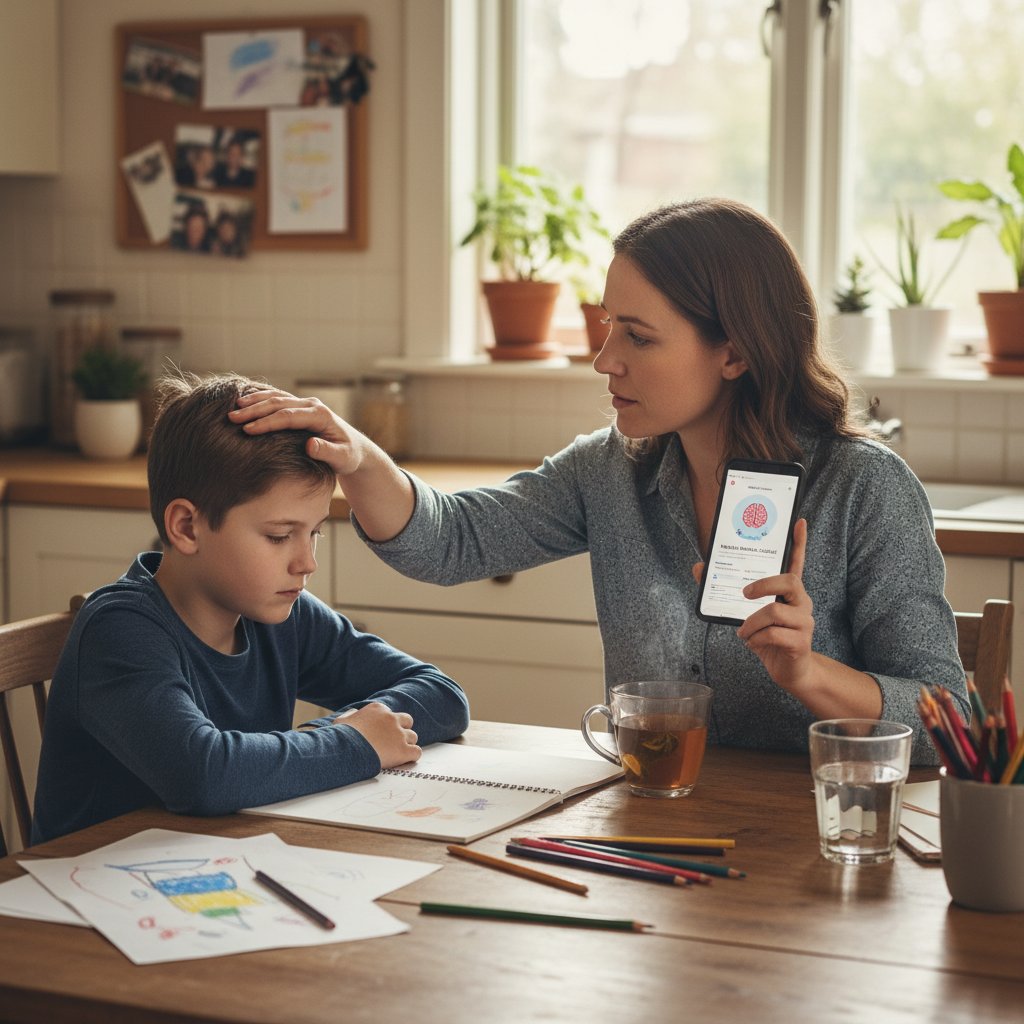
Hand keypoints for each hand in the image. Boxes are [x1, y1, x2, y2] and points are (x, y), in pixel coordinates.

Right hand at [228, 388, 366, 476]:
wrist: (355, 448)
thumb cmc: (348, 456)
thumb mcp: (342, 458)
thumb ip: (327, 452)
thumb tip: (310, 445)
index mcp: (320, 415)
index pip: (289, 416)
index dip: (267, 422)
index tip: (248, 430)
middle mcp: (312, 405)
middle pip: (278, 403)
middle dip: (254, 410)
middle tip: (232, 417)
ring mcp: (305, 404)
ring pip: (276, 397)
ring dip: (254, 402)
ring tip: (233, 408)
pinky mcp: (300, 407)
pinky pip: (278, 398)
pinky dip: (261, 398)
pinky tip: (245, 401)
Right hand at [332, 703, 420, 768]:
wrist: (345, 749)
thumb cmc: (340, 737)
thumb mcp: (342, 721)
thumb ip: (350, 717)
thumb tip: (351, 716)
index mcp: (378, 709)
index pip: (391, 714)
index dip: (388, 725)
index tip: (382, 734)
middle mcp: (391, 718)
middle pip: (407, 721)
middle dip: (403, 731)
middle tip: (394, 742)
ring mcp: (398, 734)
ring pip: (413, 737)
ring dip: (407, 744)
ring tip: (396, 754)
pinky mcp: (403, 750)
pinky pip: (416, 752)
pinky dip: (412, 756)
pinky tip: (404, 760)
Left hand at [734, 519, 815, 693]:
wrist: (790, 672)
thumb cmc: (769, 638)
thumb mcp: (746, 614)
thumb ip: (726, 592)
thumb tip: (698, 568)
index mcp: (791, 592)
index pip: (797, 563)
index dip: (799, 543)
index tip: (799, 521)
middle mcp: (802, 603)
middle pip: (788, 581)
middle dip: (762, 586)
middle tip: (744, 594)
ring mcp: (804, 622)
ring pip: (774, 612)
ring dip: (751, 624)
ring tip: (743, 632)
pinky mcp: (801, 642)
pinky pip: (773, 635)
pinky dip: (755, 640)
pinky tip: (753, 643)